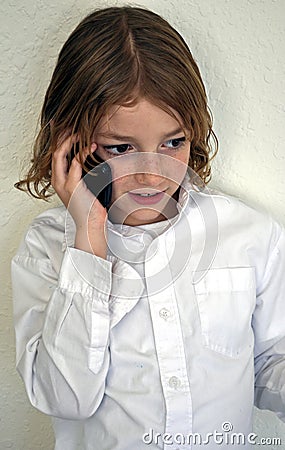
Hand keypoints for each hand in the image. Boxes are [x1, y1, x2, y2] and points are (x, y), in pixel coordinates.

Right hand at [51, 134, 107, 257]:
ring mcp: (63, 183)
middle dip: (62, 136)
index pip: (55, 155)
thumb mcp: (85, 187)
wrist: (91, 223)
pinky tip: (91, 147)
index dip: (59, 140)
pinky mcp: (72, 186)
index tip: (67, 129)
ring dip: (71, 141)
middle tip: (73, 126)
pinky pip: (75, 163)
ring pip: (60, 154)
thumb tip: (92, 160)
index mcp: (59, 180)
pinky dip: (83, 153)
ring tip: (82, 134)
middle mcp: (57, 181)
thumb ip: (83, 174)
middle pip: (54, 151)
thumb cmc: (90, 207)